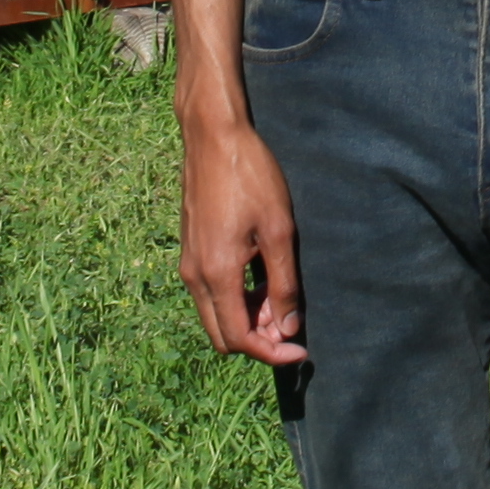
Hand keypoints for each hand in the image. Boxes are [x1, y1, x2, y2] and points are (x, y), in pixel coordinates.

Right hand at [181, 111, 304, 362]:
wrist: (213, 135)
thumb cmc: (250, 176)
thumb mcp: (278, 230)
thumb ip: (282, 284)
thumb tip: (286, 328)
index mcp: (216, 274)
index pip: (238, 339)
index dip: (271, 353)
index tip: (300, 350)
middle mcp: (195, 275)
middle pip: (222, 335)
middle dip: (257, 341)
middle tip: (290, 324)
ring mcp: (189, 262)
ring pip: (215, 315)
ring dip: (246, 319)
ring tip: (280, 298)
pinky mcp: (190, 249)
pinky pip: (210, 293)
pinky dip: (235, 299)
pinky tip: (261, 278)